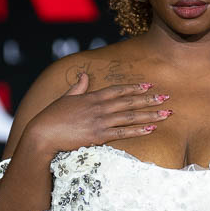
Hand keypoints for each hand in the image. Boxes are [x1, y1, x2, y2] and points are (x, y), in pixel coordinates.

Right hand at [26, 72, 171, 157]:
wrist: (43, 133)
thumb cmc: (51, 117)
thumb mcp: (66, 98)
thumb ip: (78, 87)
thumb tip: (85, 75)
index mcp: (92, 97)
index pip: (118, 90)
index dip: (134, 88)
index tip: (149, 86)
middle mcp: (99, 107)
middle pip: (129, 101)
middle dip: (149, 99)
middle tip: (166, 97)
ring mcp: (100, 121)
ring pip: (130, 116)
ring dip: (150, 114)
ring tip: (166, 113)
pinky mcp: (99, 135)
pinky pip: (123, 132)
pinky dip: (138, 130)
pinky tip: (151, 128)